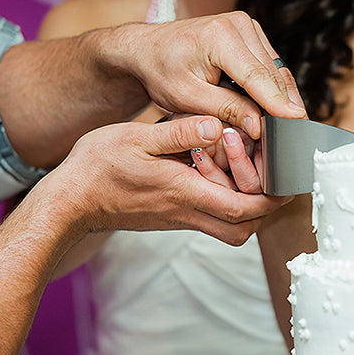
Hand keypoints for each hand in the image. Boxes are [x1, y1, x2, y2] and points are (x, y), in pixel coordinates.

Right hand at [45, 116, 286, 245]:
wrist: (69, 202)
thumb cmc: (97, 168)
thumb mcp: (137, 137)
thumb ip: (181, 132)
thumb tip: (217, 125)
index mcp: (184, 193)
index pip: (244, 208)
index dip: (272, 197)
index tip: (284, 177)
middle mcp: (187, 213)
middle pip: (243, 229)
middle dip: (264, 206)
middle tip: (268, 173)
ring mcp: (179, 219)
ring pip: (229, 229)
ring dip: (245, 205)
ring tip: (245, 169)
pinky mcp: (171, 217)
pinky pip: (210, 219)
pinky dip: (224, 201)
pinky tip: (217, 171)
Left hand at [110, 12, 306, 138]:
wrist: (148, 48)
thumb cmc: (161, 71)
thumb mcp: (187, 97)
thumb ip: (225, 109)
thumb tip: (258, 125)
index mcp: (219, 35)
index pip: (256, 76)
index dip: (277, 102)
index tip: (297, 121)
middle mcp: (239, 24)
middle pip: (271, 73)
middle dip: (280, 106)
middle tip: (289, 138)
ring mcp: (248, 26)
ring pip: (276, 70)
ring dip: (279, 98)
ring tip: (285, 129)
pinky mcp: (252, 35)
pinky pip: (270, 66)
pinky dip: (272, 89)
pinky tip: (275, 112)